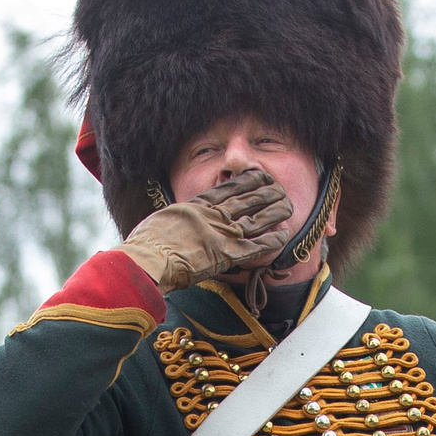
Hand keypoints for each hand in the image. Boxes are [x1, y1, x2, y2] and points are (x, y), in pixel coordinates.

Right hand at [120, 168, 294, 291]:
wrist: (148, 259)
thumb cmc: (147, 245)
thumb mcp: (161, 221)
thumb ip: (177, 218)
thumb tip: (178, 218)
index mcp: (196, 206)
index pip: (225, 189)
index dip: (244, 182)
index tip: (257, 175)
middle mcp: (212, 215)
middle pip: (246, 200)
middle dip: (265, 193)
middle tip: (279, 186)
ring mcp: (221, 233)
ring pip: (255, 219)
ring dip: (274, 212)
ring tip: (288, 205)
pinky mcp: (227, 254)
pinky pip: (255, 246)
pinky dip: (271, 240)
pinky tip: (284, 235)